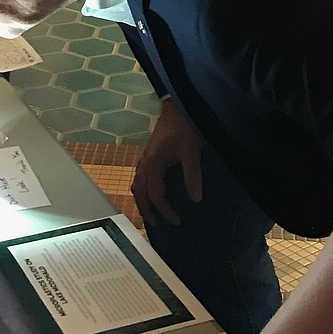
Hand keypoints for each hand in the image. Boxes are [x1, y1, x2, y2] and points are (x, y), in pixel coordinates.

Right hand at [132, 100, 202, 224]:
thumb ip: (192, 176)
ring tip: (151, 213)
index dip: (165, 210)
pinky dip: (143, 189)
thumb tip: (195, 199)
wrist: (175, 108)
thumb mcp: (191, 152)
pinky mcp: (149, 155)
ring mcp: (145, 159)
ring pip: (137, 184)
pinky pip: (140, 177)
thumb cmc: (183, 128)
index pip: (156, 194)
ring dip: (142, 200)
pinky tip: (151, 192)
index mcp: (154, 164)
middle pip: (139, 192)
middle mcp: (145, 163)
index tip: (176, 220)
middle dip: (146, 209)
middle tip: (156, 224)